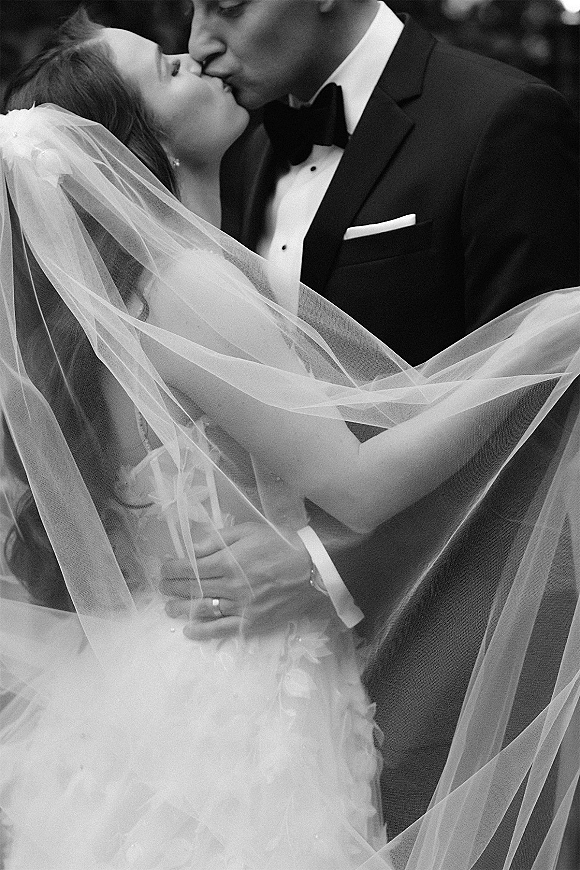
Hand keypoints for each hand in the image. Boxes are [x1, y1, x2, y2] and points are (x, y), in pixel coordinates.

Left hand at [160, 523, 329, 639]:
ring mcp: (240, 607)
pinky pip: (222, 630)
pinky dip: (203, 632)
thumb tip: (192, 548)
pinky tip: (189, 631)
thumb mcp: (249, 531)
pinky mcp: (252, 622)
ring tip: (168, 608)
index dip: (172, 567)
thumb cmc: (281, 544)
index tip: (163, 567)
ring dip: (181, 609)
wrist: (313, 568)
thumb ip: (218, 539)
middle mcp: (230, 586)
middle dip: (171, 587)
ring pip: (202, 609)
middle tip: (162, 586)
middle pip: (192, 588)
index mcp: (228, 562)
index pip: (190, 567)